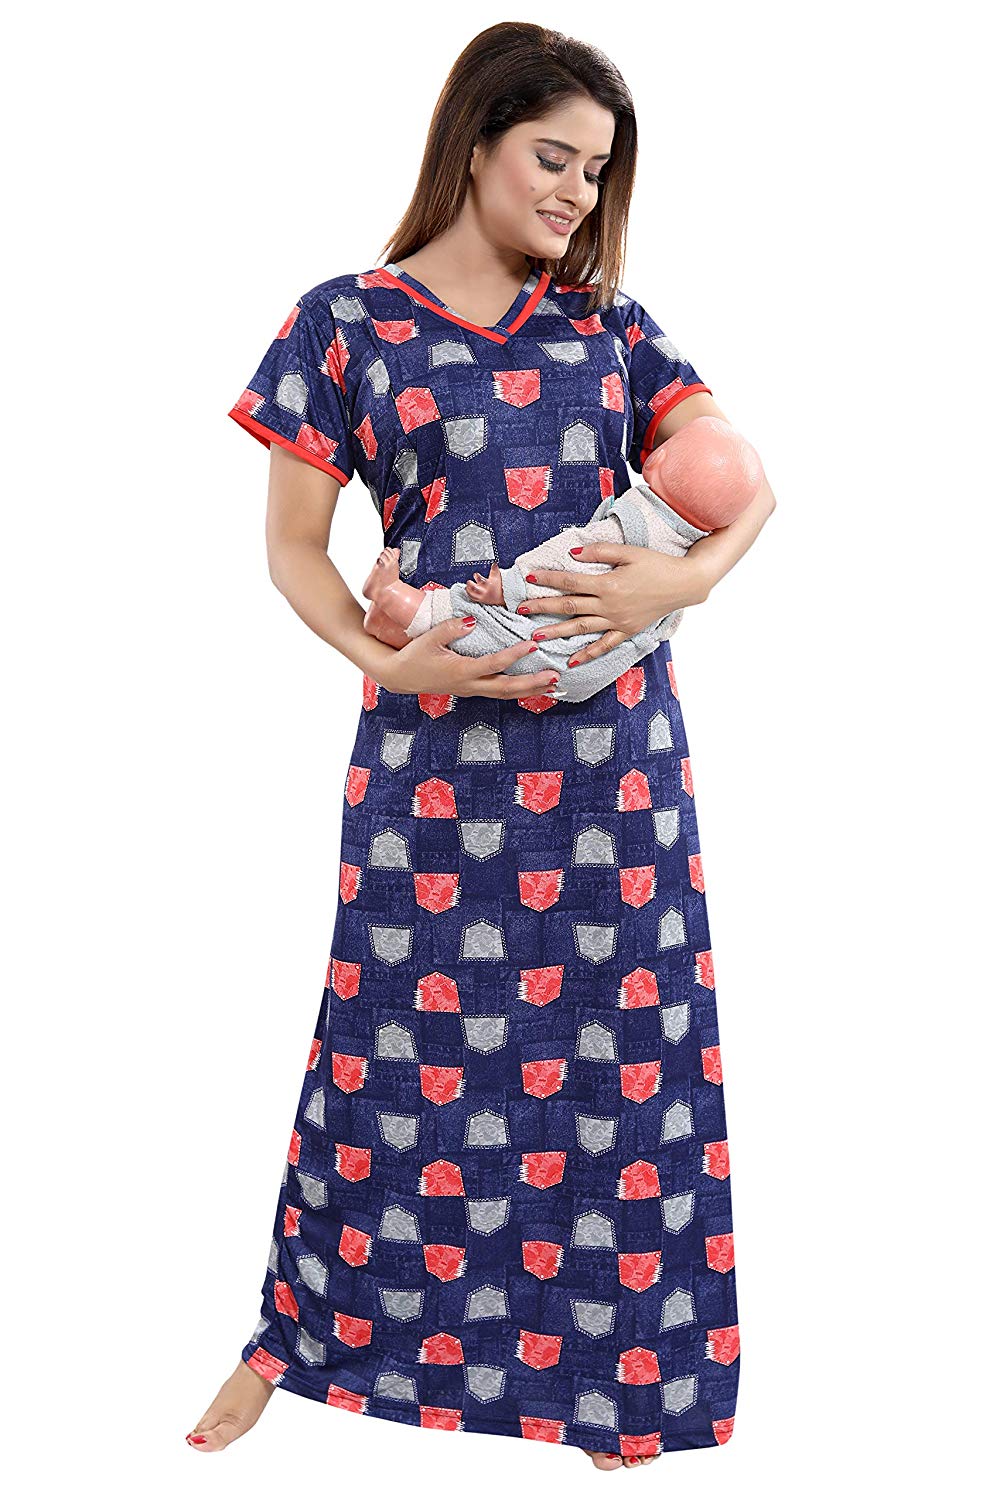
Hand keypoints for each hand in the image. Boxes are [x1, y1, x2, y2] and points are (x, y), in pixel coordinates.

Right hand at [375, 613, 562, 697]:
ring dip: (530, 690)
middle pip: (507, 688)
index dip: (514, 654)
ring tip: (552, 685)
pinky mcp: (471, 690)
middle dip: (532, 683)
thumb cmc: (413, 655)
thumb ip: (451, 629)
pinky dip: (518, 691)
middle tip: (554, 676)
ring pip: (505, 694)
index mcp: (461, 671)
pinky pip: (498, 692)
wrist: (399, 677)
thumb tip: (472, 620)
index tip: (531, 644)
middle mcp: (470, 685)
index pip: (493, 664)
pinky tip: (531, 687)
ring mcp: (471, 690)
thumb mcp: (429, 638)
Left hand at [517, 543, 711, 666]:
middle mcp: (609, 606)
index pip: (571, 582)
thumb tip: (573, 554)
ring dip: (557, 632)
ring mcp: (617, 621)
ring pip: (581, 628)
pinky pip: (604, 645)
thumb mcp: (629, 552)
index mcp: (607, 584)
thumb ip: (600, 552)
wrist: (684, 584)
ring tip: (536, 636)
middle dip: (543, 607)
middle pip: (569, 606)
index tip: (530, 578)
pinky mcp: (626, 630)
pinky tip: (572, 660)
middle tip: (521, 610)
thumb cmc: (657, 564)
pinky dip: (588, 653)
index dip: (549, 579)